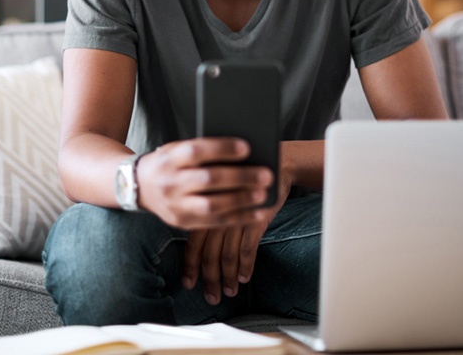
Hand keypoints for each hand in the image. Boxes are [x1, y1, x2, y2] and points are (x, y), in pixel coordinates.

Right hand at [136, 138, 273, 228]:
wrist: (138, 186)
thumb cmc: (169, 162)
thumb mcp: (177, 149)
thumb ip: (203, 149)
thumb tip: (244, 149)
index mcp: (169, 159)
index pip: (196, 152)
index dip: (222, 149)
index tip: (246, 147)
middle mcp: (170, 183)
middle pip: (207, 180)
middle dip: (239, 178)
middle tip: (265, 174)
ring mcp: (174, 206)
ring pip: (211, 205)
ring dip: (241, 201)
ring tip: (262, 194)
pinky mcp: (182, 223)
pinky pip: (214, 223)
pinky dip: (238, 218)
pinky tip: (257, 213)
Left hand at [181, 163, 293, 303]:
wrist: (273, 165)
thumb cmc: (245, 180)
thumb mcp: (222, 193)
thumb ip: (211, 214)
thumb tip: (202, 245)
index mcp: (207, 210)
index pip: (193, 243)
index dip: (191, 266)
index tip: (189, 283)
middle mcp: (219, 216)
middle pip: (209, 254)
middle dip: (210, 279)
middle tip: (212, 297)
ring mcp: (236, 218)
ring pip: (228, 255)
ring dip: (228, 277)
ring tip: (229, 291)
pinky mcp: (256, 219)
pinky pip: (248, 248)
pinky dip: (246, 265)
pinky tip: (244, 277)